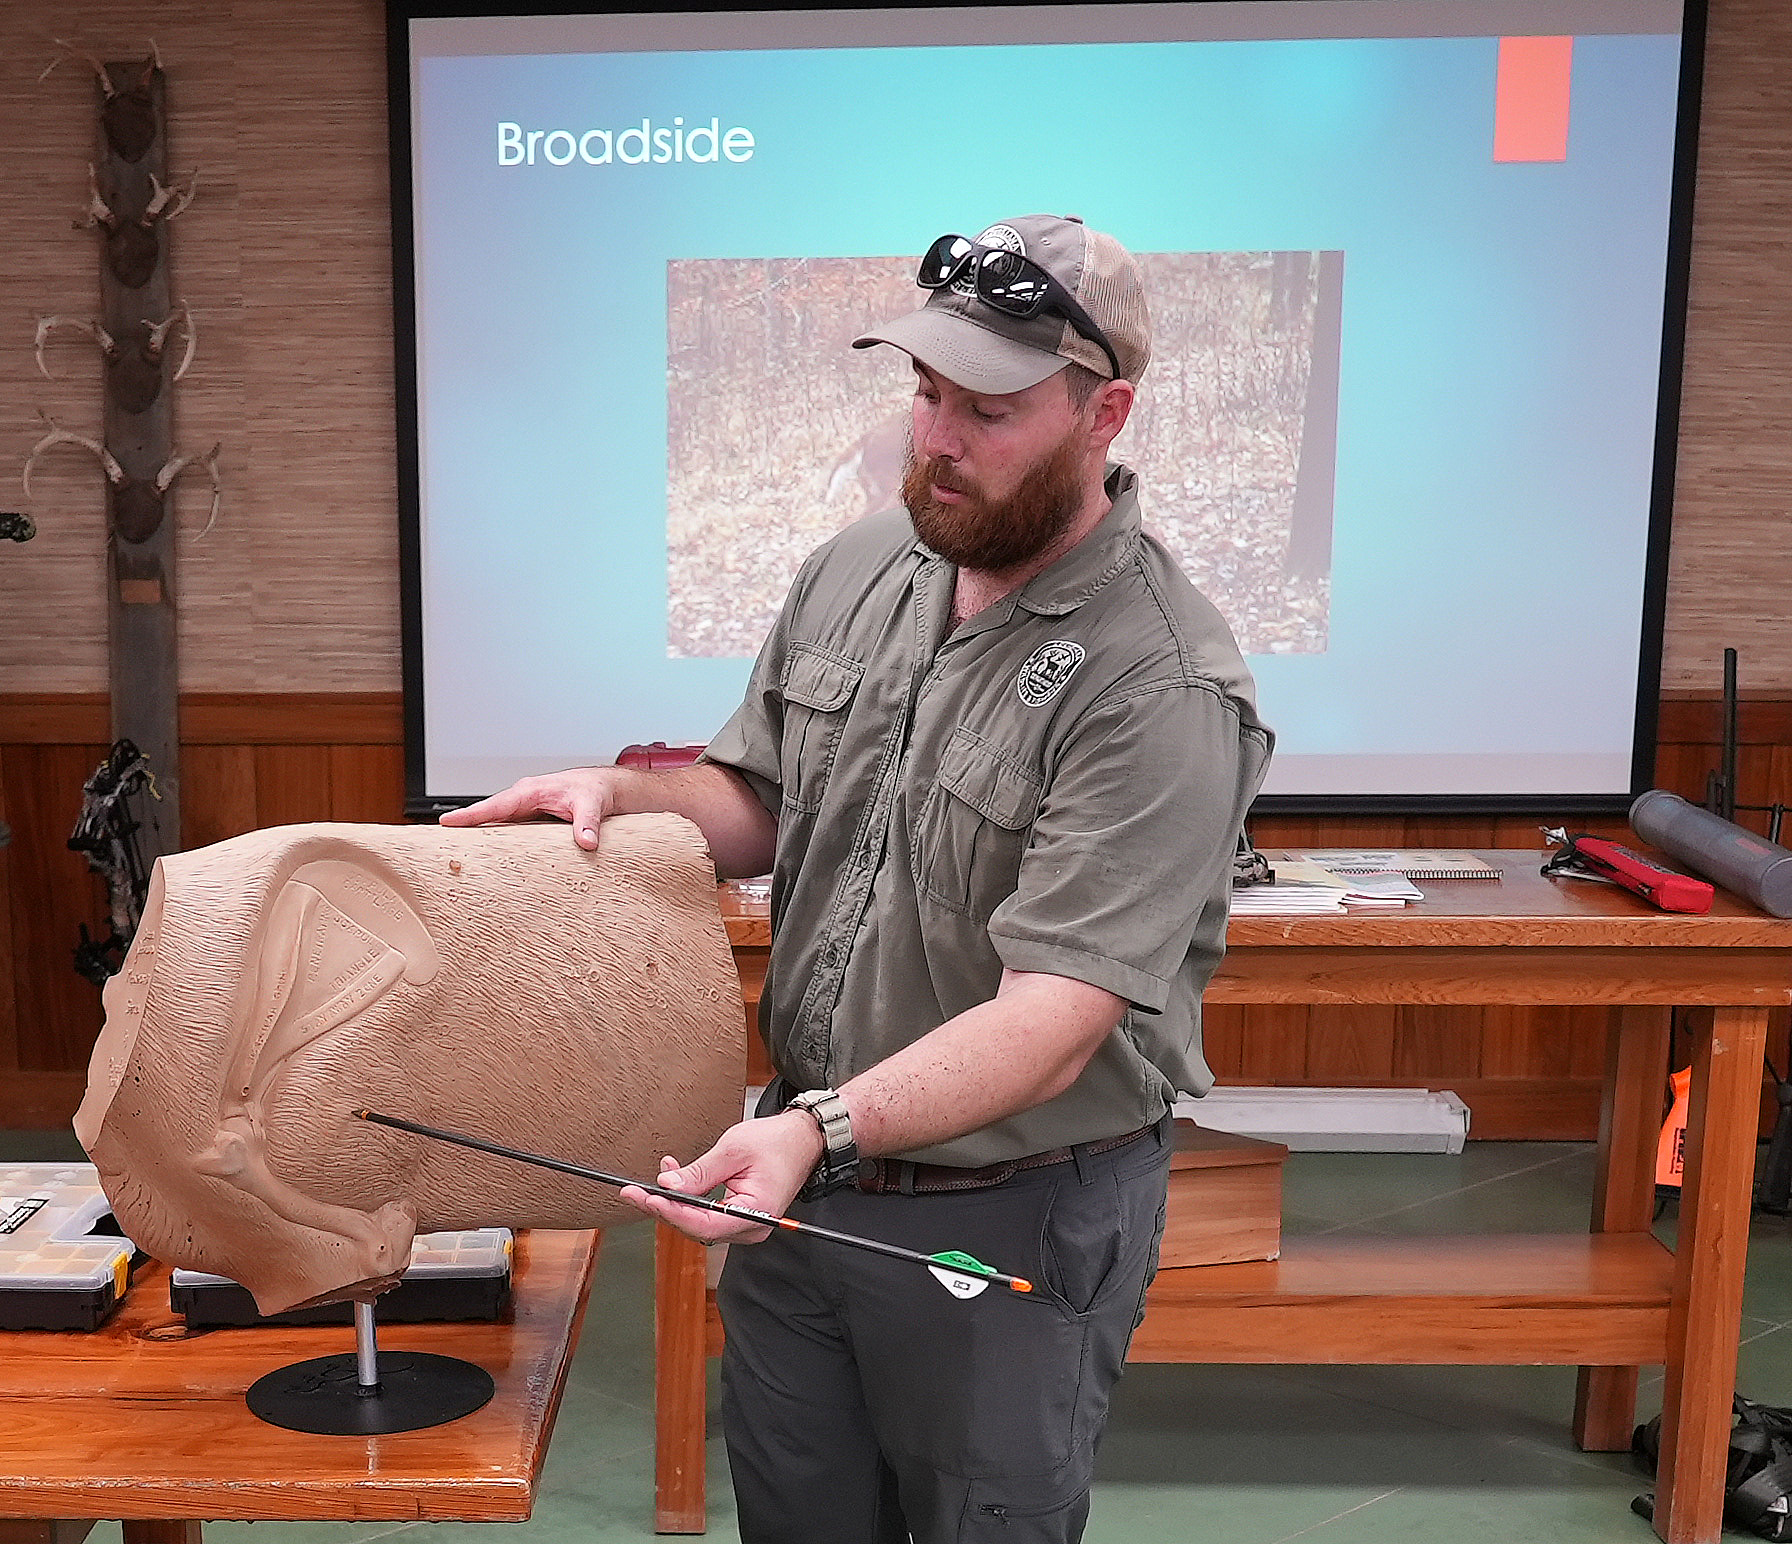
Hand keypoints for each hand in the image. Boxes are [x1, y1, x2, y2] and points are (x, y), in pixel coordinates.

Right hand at [439, 767, 621, 850]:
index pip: (496, 804)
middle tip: (439, 843)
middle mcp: (523, 800)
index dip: (471, 814)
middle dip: (464, 826)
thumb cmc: (593, 790)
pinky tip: (485, 856)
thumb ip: (588, 823)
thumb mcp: (592, 804)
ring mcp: (524, 811)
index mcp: (530, 791)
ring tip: (455, 854)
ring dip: (477, 835)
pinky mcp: (529, 821)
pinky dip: (494, 840)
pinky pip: (507, 830)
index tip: (448, 822)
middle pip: (487, 815)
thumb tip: (586, 842)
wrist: (602, 789)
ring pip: (495, 823)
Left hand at [620, 1111, 824, 1244]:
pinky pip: (707, 1214)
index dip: (672, 1213)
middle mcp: (750, 1227)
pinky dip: (688, 1199)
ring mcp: (745, 1224)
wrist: (803, 1138)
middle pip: (698, 1227)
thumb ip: (700, 1172)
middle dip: (665, 1208)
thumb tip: (667, 1185)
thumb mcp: (734, 1150)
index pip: (705, 1224)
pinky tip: (674, 1179)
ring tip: (653, 1179)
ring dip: (674, 1202)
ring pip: (699, 1222)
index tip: (646, 1198)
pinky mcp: (739, 1216)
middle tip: (634, 1192)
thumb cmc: (777, 1142)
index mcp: (755, 1213)